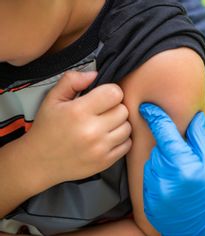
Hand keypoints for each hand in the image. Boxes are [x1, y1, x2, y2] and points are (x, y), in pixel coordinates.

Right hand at [23, 71, 131, 187]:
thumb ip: (72, 81)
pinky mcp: (105, 161)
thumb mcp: (52, 99)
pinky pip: (127, 144)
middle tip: (103, 112)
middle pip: (123, 110)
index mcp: (79, 112)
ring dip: (119, 124)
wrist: (39, 161)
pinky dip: (121, 139)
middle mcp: (92, 131)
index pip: (114, 93)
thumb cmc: (47, 128)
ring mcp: (100, 148)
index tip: (103, 97)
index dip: (110, 92)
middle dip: (115, 108)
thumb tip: (95, 74)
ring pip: (128, 127)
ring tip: (105, 125)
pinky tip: (108, 137)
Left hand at [140, 103, 204, 235]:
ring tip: (182, 175)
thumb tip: (193, 117)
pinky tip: (174, 186)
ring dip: (163, 163)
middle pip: (158, 149)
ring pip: (152, 164)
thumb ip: (199, 139)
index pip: (162, 132)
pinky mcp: (150, 205)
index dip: (155, 116)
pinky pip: (149, 181)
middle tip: (185, 157)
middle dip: (168, 147)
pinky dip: (159, 178)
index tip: (147, 107)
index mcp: (182, 165)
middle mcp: (163, 178)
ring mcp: (154, 193)